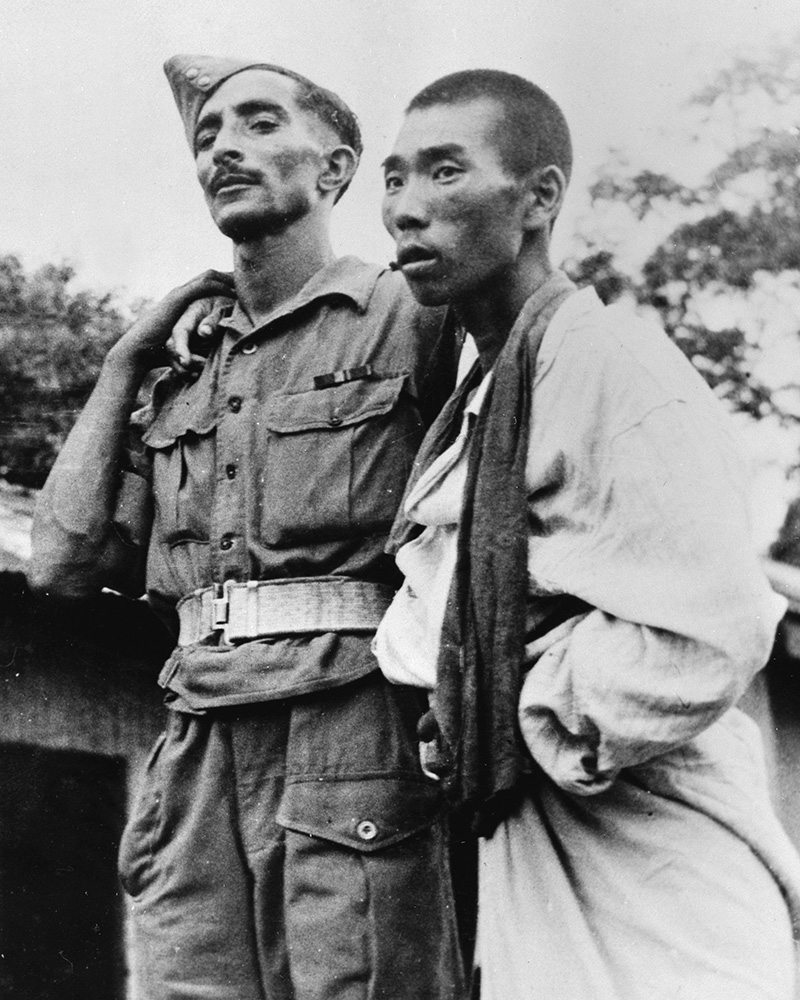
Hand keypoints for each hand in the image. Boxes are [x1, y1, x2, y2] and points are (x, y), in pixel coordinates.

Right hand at [110, 270, 234, 373]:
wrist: (139, 349)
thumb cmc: (159, 351)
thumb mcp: (184, 341)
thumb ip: (197, 339)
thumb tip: (213, 348)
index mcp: (183, 301)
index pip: (208, 285)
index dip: (226, 283)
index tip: (244, 286)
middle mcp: (181, 293)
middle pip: (211, 276)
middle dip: (230, 275)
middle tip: (250, 275)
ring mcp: (179, 294)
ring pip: (209, 277)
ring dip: (228, 276)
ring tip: (246, 277)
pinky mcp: (178, 298)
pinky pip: (203, 285)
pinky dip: (219, 284)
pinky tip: (232, 287)